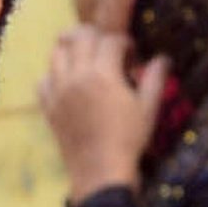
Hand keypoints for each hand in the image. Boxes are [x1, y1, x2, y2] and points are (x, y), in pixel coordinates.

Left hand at [37, 25, 172, 199]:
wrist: (100, 170)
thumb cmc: (130, 138)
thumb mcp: (149, 108)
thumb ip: (155, 79)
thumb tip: (163, 57)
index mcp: (103, 73)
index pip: (110, 40)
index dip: (124, 42)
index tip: (132, 53)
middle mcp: (76, 75)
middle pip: (79, 37)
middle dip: (96, 36)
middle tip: (107, 47)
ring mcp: (58, 90)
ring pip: (57, 53)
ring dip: (72, 49)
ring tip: (85, 58)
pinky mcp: (48, 106)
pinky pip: (44, 79)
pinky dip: (54, 74)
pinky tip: (68, 82)